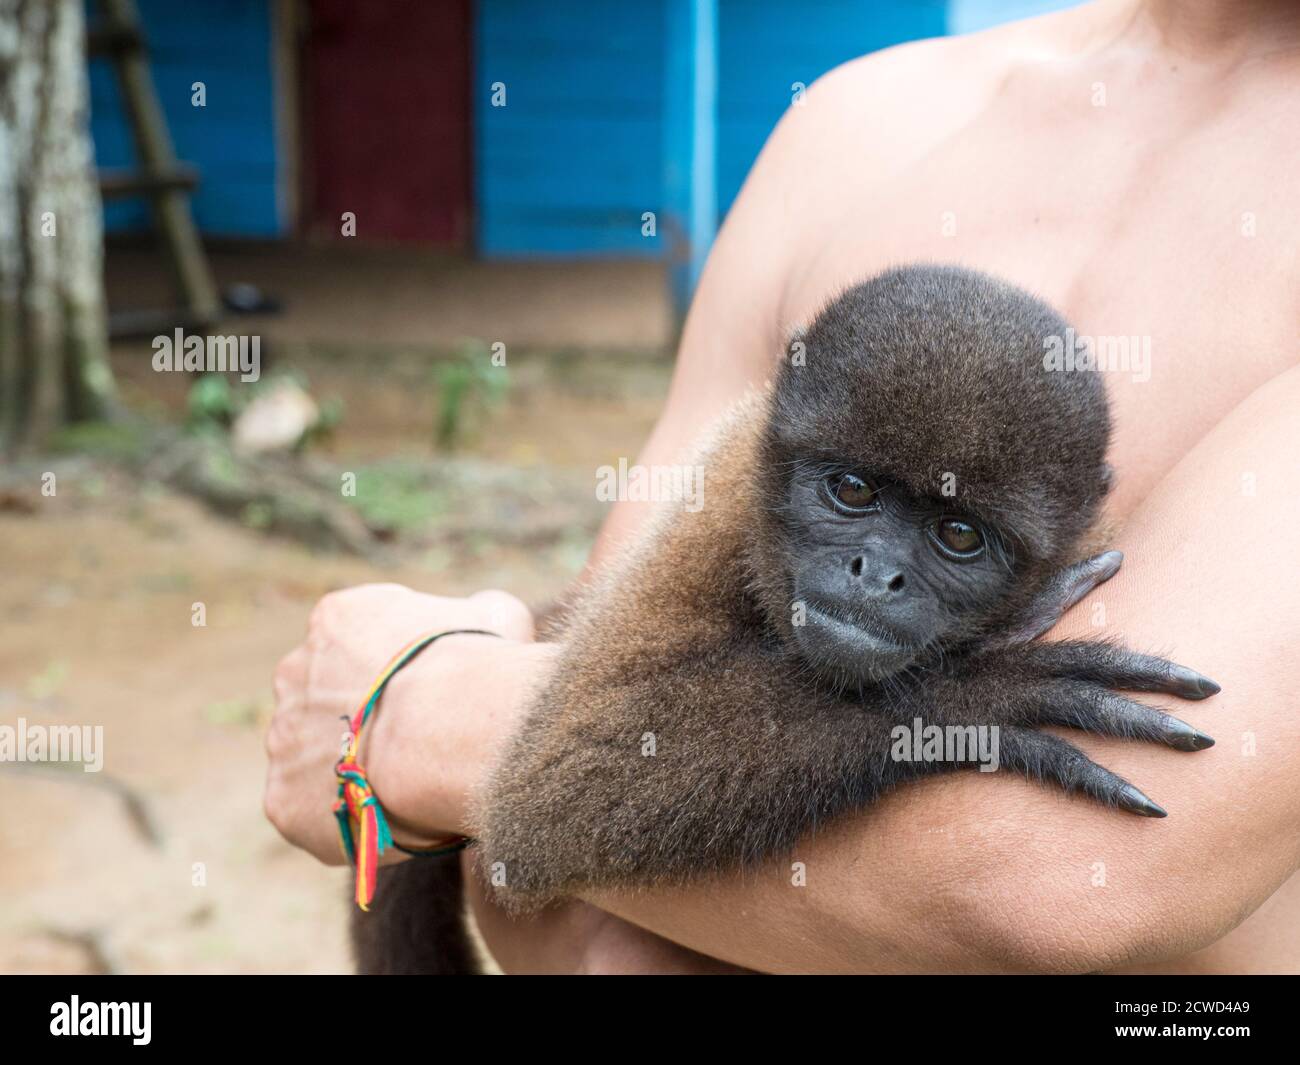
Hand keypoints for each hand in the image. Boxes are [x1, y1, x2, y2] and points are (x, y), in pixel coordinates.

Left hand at [264, 584, 539, 863]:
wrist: (448, 731)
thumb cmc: (477, 670)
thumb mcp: (497, 616)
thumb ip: (480, 612)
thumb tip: (490, 614)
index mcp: (338, 620)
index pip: (359, 642)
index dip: (399, 672)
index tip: (430, 693)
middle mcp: (295, 671)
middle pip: (328, 701)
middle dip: (366, 721)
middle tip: (417, 745)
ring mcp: (283, 738)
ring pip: (317, 760)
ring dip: (353, 772)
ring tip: (409, 790)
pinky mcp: (282, 801)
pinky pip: (314, 815)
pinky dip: (349, 820)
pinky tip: (391, 821)